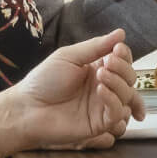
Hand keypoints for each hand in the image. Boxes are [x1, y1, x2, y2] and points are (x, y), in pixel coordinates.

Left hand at [12, 30, 144, 149]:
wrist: (27, 108)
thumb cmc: (43, 81)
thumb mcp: (69, 57)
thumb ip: (96, 46)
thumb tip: (121, 33)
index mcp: (96, 70)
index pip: (122, 62)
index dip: (124, 55)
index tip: (117, 49)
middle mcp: (103, 87)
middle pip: (129, 78)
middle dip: (123, 68)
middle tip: (109, 62)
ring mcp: (102, 106)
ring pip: (127, 95)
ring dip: (118, 82)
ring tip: (101, 75)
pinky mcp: (100, 124)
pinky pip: (117, 113)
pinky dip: (113, 99)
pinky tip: (101, 90)